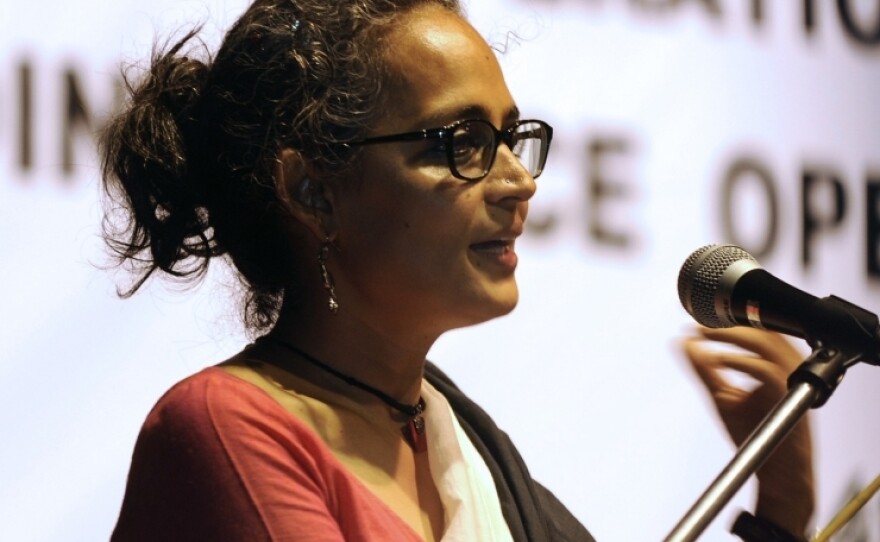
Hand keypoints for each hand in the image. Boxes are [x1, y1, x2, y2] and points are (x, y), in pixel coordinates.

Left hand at [682, 326, 814, 536]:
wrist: (777, 474)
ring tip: (706, 334)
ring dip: (736, 335)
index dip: (729, 321)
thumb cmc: (754, 437)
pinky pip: (768, 372)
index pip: (759, 331)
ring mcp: (790, 385)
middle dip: (731, 323)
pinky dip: (741, 362)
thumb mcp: (721, 396)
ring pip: (770, 344)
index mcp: (777, 367)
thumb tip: (682, 341)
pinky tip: (719, 361)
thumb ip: (703, 369)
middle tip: (700, 325)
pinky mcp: (787, 400)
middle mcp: (788, 372)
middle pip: (766, 331)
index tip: (698, 323)